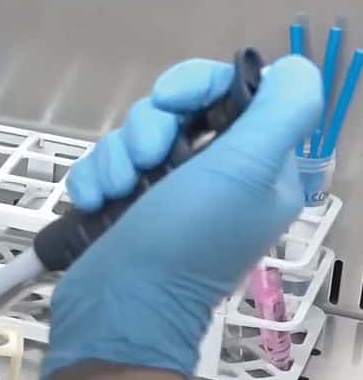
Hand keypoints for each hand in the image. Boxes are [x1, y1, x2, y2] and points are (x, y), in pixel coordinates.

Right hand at [39, 56, 322, 379]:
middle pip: (173, 110)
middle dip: (147, 127)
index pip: (230, 92)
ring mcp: (162, 195)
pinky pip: (101, 167)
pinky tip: (91, 202)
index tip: (170, 100)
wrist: (120, 310)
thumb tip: (288, 69)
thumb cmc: (186, 243)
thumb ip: (284, 109)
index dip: (197, 84)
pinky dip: (91, 179)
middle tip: (145, 160)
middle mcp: (212, 177)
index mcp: (256, 166)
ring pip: (131, 138)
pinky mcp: (119, 209)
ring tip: (113, 192)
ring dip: (114, 157)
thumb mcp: (248, 171)